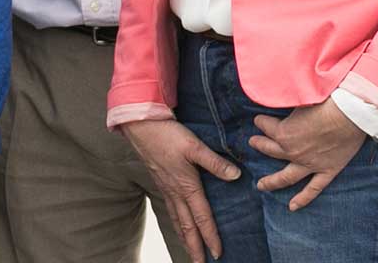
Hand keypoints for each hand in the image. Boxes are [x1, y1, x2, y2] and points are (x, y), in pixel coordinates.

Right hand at [121, 118, 238, 259]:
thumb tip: (236, 176)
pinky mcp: (161, 184)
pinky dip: (176, 224)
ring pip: (176, 221)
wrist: (141, 127)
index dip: (210, 236)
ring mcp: (166, 190)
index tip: (217, 253)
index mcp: (187, 186)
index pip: (201, 217)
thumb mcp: (194, 146)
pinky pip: (170, 211)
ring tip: (190, 253)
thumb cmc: (168, 135)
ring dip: (185, 239)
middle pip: (186, 227)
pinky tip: (178, 227)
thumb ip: (215, 163)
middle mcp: (176, 192)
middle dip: (194, 248)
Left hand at [249, 99, 369, 210]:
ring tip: (261, 185)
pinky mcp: (326, 171)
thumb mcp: (299, 99)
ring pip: (286, 177)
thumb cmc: (326, 102)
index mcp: (284, 134)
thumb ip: (288, 107)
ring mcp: (309, 164)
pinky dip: (302, 199)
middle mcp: (292, 152)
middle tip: (253, 143)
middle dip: (260, 145)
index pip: (266, 127)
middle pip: (271, 150)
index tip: (259, 120)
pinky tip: (292, 207)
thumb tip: (281, 99)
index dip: (261, 122)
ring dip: (271, 181)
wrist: (350, 114)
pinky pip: (313, 189)